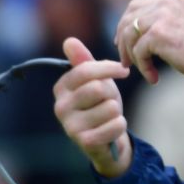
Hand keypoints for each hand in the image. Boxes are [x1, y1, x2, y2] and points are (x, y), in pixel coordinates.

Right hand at [53, 38, 131, 176]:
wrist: (105, 140)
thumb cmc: (100, 105)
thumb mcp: (95, 81)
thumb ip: (84, 62)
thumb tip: (69, 41)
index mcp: (61, 87)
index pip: (85, 70)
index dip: (109, 68)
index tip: (124, 71)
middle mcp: (60, 106)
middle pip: (99, 88)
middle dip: (112, 94)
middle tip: (109, 102)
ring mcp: (70, 126)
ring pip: (111, 107)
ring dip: (117, 112)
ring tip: (108, 118)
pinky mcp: (85, 142)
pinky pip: (116, 125)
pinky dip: (120, 126)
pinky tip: (111, 129)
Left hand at [115, 0, 183, 85]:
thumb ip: (167, 24)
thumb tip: (142, 34)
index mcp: (174, 0)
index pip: (137, 6)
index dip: (126, 24)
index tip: (123, 41)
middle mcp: (167, 3)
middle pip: (129, 17)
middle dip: (122, 39)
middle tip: (125, 60)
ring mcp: (161, 16)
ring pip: (130, 35)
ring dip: (131, 55)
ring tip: (140, 71)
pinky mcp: (158, 34)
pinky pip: (139, 52)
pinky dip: (143, 68)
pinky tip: (154, 79)